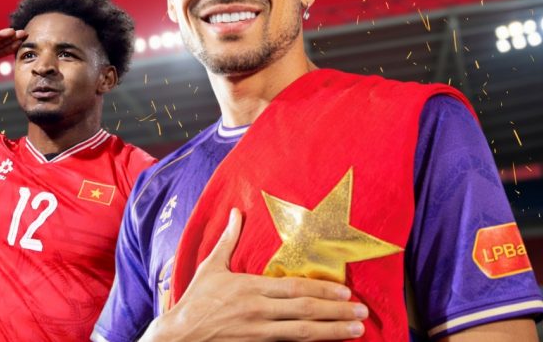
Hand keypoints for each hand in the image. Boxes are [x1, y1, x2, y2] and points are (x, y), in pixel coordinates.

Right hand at [144, 209, 366, 341]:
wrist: (179, 335)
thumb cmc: (196, 300)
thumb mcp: (210, 266)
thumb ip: (228, 240)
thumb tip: (235, 212)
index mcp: (250, 288)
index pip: (294, 288)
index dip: (322, 289)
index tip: (345, 291)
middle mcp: (258, 311)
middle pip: (305, 311)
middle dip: (337, 312)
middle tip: (362, 312)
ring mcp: (259, 332)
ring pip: (302, 333)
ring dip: (332, 331)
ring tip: (356, 329)